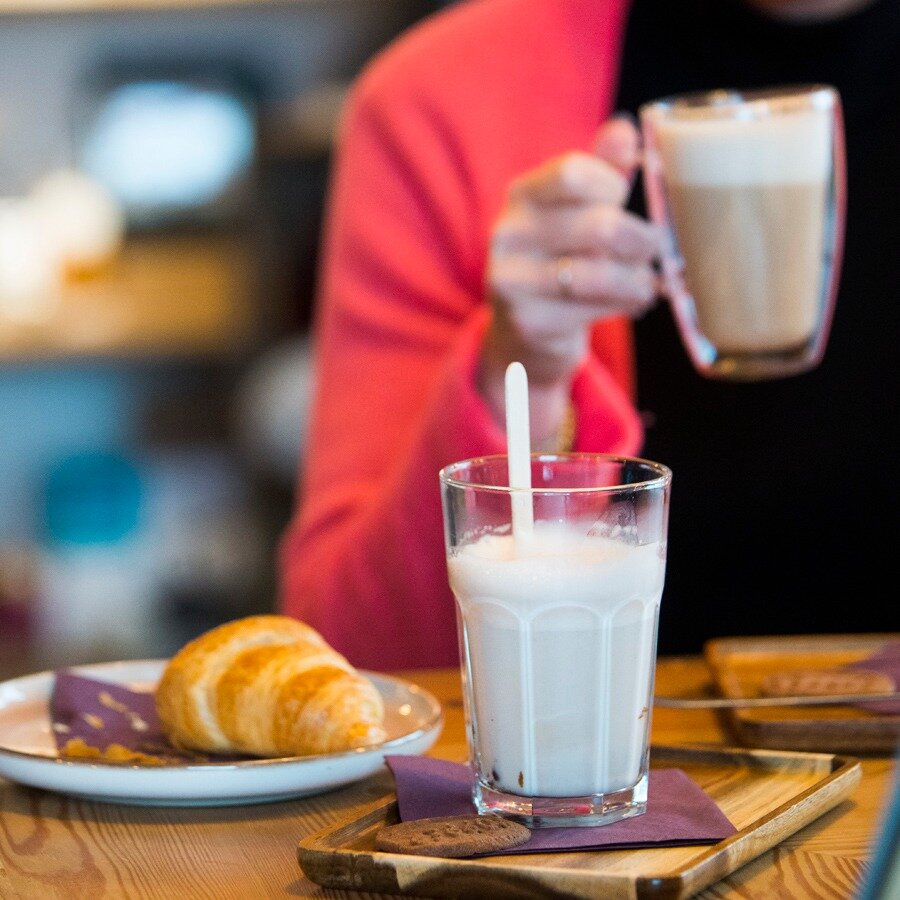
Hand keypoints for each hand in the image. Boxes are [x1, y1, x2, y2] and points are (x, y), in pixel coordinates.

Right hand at [478, 117, 661, 443]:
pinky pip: (594, 309)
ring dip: (639, 279)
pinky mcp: (528, 322)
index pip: (574, 173)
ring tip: (648, 282)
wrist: (525, 329)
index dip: (612, 185)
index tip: (622, 200)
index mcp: (522, 196)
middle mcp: (508, 234)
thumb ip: (601, 169)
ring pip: (600, 273)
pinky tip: (633, 301)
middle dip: (642, 240)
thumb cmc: (561, 257)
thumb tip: (626, 129)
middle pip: (599, 226)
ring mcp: (513, 281)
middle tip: (655, 249)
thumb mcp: (577, 209)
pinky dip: (627, 304)